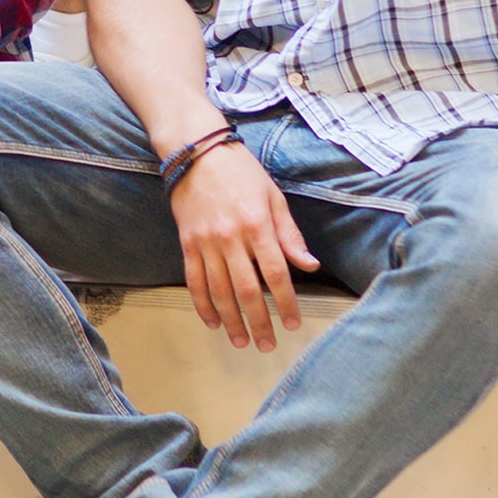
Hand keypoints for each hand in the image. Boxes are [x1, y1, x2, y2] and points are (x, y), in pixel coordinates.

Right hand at [166, 135, 319, 351]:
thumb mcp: (273, 197)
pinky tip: (213, 322)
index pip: (275, 274)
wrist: (196, 151)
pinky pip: (194, 280)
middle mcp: (231, 237)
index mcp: (257, 225)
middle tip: (268, 345)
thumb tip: (309, 266)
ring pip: (219, 291)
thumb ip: (289, 235)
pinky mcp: (187, 242)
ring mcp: (205, 242)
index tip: (294, 323)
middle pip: (246, 290)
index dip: (286, 302)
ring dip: (231, 320)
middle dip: (259, 322)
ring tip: (242, 342)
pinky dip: (202, 304)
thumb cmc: (241, 172)